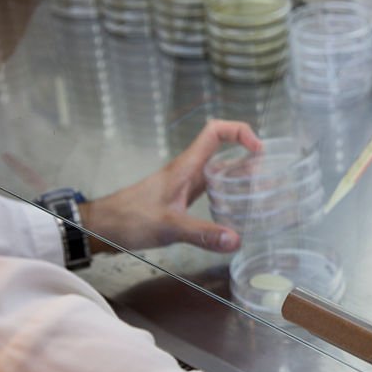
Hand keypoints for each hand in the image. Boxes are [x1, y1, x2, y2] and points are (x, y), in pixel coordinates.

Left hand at [79, 120, 262, 253]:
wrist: (102, 226)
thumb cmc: (130, 219)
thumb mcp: (169, 226)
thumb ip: (203, 234)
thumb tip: (237, 240)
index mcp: (186, 167)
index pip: (215, 132)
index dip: (240, 132)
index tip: (259, 151)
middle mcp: (188, 170)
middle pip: (224, 150)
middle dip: (249, 158)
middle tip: (269, 178)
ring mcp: (185, 183)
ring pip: (219, 170)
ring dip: (240, 176)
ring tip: (262, 193)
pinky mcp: (182, 197)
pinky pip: (211, 188)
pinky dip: (228, 193)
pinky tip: (236, 210)